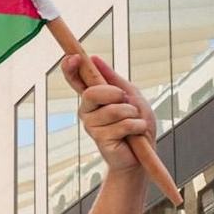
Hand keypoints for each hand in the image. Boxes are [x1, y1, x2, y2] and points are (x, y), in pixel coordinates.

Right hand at [62, 53, 154, 173]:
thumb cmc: (136, 125)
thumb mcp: (131, 95)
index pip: (74, 80)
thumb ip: (113, 79)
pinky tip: (135, 134)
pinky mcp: (101, 141)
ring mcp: (92, 127)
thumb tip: (95, 58)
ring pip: (114, 110)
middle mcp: (88, 111)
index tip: (74, 57)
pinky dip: (137, 127)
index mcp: (93, 98)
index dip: (70, 68)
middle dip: (115, 94)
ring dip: (133, 114)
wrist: (143, 155)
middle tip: (127, 101)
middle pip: (92, 93)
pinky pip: (123, 125)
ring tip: (135, 122)